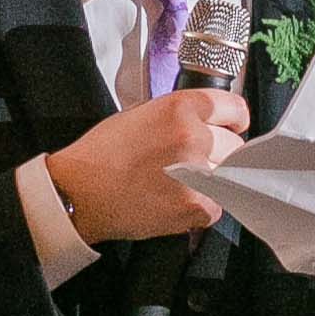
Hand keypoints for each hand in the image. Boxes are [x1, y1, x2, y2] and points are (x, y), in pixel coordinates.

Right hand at [47, 91, 251, 243]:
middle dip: (218, 155)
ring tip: (180, 185)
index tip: (231, 130)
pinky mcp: (195, 206)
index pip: (235, 109)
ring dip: (211, 182)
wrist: (79, 193)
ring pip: (228, 177)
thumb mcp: (140, 113)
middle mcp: (193, 136)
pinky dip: (201, 208)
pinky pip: (216, 206)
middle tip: (193, 163)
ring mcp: (197, 173)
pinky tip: (175, 202)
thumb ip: (178, 115)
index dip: (233, 122)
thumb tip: (206, 123)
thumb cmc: (102, 154)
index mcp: (180, 107)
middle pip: (234, 146)